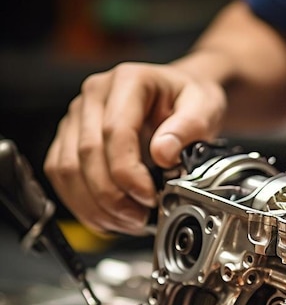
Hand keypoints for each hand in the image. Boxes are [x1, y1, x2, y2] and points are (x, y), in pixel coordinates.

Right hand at [45, 62, 225, 234]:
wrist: (181, 98)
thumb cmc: (190, 100)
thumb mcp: (205, 107)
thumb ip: (189, 128)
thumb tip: (164, 154)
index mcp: (127, 82)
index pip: (115, 132)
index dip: (129, 173)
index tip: (150, 197)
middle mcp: (94, 97)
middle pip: (87, 155)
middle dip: (113, 197)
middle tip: (141, 218)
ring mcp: (77, 119)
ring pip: (67, 169)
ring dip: (96, 206)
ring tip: (128, 221)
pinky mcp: (70, 140)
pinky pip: (62, 177)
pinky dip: (83, 205)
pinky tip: (110, 218)